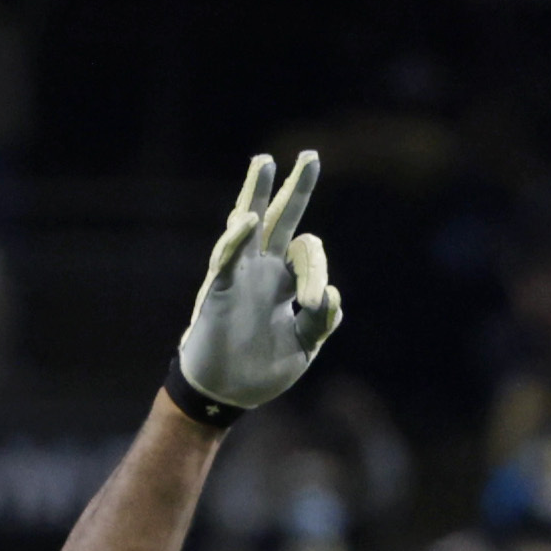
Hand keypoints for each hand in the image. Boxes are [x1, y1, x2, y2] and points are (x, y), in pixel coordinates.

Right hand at [173, 153, 342, 415]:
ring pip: (249, 225)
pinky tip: (249, 219)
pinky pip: (227, 259)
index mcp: (284, 281)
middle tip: (310, 156)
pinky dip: (236, 240)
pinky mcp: (218, 290)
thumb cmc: (262, 368)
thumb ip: (320, 321)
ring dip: (256, 194)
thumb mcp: (303, 346)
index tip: (314, 302)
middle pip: (282, 220)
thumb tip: (332, 294)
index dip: (317, 273)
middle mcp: (262, 270)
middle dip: (296, 189)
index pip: (308, 256)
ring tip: (264, 162)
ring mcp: (239, 275)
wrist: (226, 394)